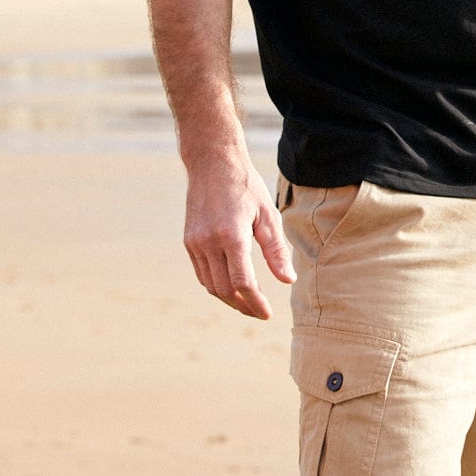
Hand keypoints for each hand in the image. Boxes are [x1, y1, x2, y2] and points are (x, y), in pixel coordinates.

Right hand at [183, 156, 295, 318]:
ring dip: (229, 298)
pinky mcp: (189, 241)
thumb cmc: (246, 185)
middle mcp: (209, 242)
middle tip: (259, 311)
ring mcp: (195, 243)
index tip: (267, 313)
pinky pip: (202, 273)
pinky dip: (216, 285)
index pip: (242, 282)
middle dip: (243, 305)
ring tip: (248, 302)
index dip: (255, 302)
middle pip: (225, 290)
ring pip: (211, 285)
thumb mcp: (267, 213)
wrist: (212, 162)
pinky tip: (231, 285)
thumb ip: (276, 250)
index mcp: (231, 235)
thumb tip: (287, 281)